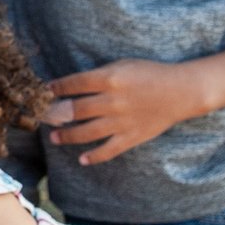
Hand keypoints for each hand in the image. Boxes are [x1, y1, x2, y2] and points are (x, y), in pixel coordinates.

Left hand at [46, 59, 207, 163]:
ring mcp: (121, 121)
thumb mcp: (123, 65)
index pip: (74, 83)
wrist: (181, 91)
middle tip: (42, 116)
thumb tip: (73, 85)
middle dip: (54, 114)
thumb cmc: (150, 73)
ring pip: (86, 132)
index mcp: (110, 79)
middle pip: (75, 109)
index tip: (45, 91)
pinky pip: (108, 150)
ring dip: (67, 136)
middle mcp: (112, 101)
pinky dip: (94, 157)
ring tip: (54, 137)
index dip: (56, 88)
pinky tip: (82, 159)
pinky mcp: (131, 137)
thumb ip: (99, 75)